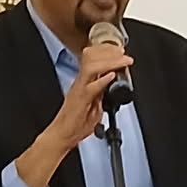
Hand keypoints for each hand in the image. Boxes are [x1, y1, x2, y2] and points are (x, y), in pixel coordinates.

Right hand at [16, 43, 130, 186]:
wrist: (63, 135)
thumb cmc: (76, 123)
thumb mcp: (95, 104)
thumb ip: (103, 94)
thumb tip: (113, 88)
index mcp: (84, 83)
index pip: (94, 60)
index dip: (107, 52)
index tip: (121, 51)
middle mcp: (81, 83)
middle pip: (92, 58)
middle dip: (109, 52)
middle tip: (123, 53)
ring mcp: (79, 90)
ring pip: (91, 67)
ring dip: (109, 62)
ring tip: (123, 61)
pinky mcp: (79, 100)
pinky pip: (91, 87)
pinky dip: (102, 80)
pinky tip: (111, 75)